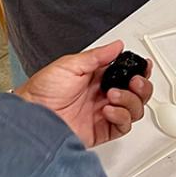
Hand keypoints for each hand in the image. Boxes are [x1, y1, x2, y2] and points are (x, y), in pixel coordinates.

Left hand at [15, 40, 151, 147]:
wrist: (31, 117)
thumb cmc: (41, 91)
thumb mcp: (69, 65)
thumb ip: (97, 56)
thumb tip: (117, 46)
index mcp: (96, 77)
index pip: (126, 73)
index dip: (139, 70)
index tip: (145, 66)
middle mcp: (102, 95)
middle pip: (136, 92)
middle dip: (141, 86)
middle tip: (135, 82)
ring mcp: (102, 113)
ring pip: (134, 109)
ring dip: (130, 100)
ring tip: (113, 96)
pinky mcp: (101, 131)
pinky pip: (123, 126)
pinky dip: (122, 117)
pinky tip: (109, 110)